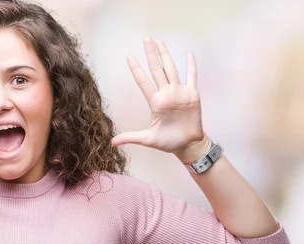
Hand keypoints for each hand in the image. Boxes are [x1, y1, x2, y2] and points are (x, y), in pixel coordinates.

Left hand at [111, 37, 205, 160]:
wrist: (187, 145)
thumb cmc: (168, 142)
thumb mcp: (147, 140)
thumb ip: (130, 137)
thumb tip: (111, 143)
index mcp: (155, 102)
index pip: (143, 82)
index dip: (136, 69)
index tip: (129, 56)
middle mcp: (166, 94)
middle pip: (157, 69)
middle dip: (151, 54)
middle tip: (146, 39)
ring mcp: (179, 93)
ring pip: (171, 69)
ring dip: (166, 55)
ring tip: (160, 41)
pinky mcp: (192, 95)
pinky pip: (192, 76)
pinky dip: (191, 65)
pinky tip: (189, 53)